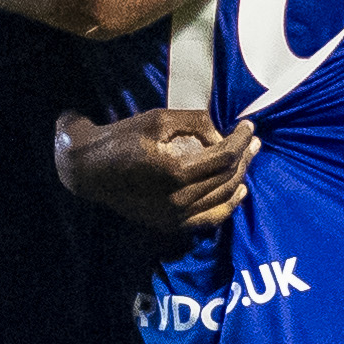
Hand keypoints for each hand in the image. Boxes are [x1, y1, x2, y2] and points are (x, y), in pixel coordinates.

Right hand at [56, 109, 258, 233]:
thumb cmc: (122, 139)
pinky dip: (228, 205)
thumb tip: (221, 135)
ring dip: (240, 176)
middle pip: (227, 177)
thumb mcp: (158, 119)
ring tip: (249, 158)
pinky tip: (240, 191)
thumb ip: (195, 123)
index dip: (241, 140)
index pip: (224, 157)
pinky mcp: (171, 224)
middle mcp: (178, 199)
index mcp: (175, 172)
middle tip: (254, 139)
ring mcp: (175, 216)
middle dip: (244, 156)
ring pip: (222, 197)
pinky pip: (209, 218)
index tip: (248, 125)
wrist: (89, 171)